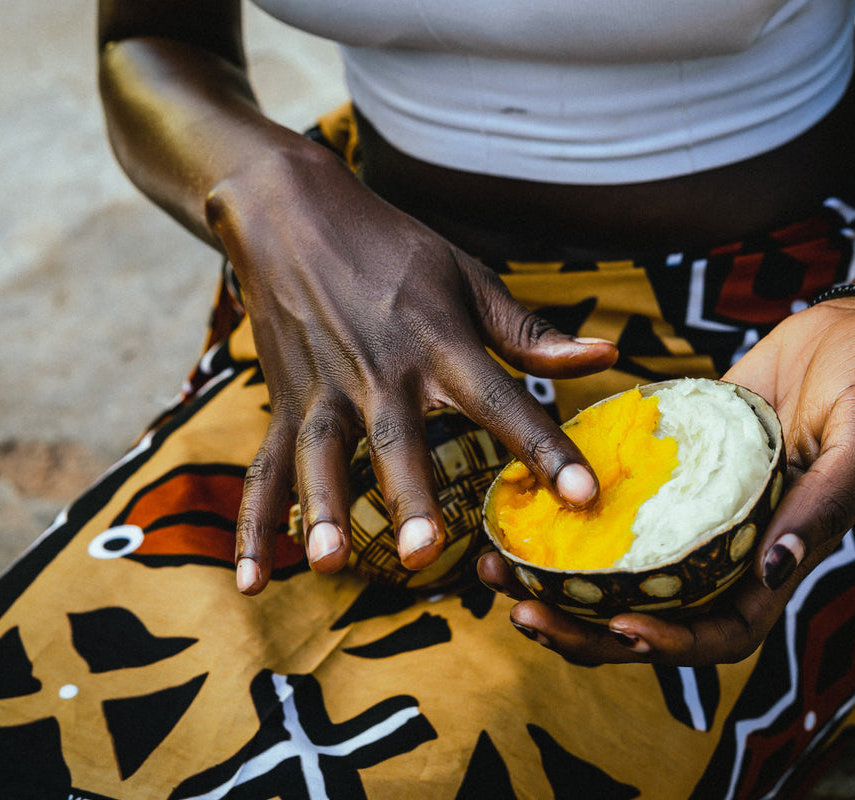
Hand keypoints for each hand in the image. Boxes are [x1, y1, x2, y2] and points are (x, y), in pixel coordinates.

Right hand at [208, 141, 618, 594]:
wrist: (293, 213)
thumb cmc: (392, 249)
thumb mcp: (468, 277)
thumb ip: (529, 331)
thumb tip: (604, 357)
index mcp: (438, 342)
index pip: (500, 401)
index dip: (542, 447)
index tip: (582, 494)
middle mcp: (380, 371)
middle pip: (395, 438)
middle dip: (407, 494)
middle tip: (420, 550)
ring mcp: (323, 390)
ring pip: (319, 455)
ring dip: (322, 509)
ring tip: (326, 564)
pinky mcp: (284, 403)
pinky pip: (265, 469)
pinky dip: (254, 525)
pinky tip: (250, 582)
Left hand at [478, 297, 854, 664]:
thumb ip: (824, 506)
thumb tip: (774, 570)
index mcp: (779, 557)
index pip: (722, 630)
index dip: (673, 644)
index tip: (621, 625)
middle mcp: (729, 545)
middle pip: (651, 614)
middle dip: (586, 628)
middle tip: (525, 612)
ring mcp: (693, 508)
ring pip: (619, 567)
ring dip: (560, 580)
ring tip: (498, 569)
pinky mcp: (668, 466)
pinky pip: (614, 503)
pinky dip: (569, 514)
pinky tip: (520, 506)